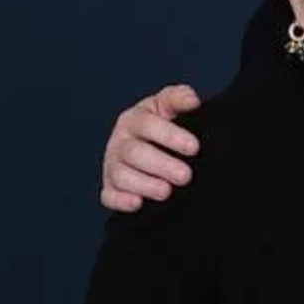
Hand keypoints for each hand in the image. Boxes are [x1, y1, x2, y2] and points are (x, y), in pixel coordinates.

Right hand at [99, 84, 203, 212]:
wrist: (153, 145)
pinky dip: (121, 201)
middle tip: (186, 176)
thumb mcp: (170, 106)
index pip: (148, 124)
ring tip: (167, 192)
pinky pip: (109, 196)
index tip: (194, 148)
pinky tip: (137, 204)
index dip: (170, 136)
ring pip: (122, 175)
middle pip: (135, 153)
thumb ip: (179, 99)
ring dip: (144, 184)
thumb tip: (192, 100)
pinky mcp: (111, 187)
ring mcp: (113, 165)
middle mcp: (120, 141)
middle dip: (162, 165)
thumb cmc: (165, 124)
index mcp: (135, 119)